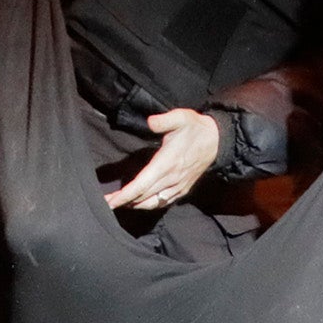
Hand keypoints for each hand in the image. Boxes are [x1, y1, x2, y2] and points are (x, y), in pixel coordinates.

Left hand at [105, 106, 220, 209]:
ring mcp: (177, 186)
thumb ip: (164, 120)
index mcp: (167, 163)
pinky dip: (149, 205)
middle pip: (143, 197)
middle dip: (123, 202)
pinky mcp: (182, 189)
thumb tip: (150, 122)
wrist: (216, 141)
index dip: (125, 195)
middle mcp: (171, 179)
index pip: (142, 185)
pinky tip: (139, 203)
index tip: (110, 202)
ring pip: (153, 203)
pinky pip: (163, 203)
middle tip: (106, 204)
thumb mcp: (181, 117)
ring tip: (119, 204)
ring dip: (135, 205)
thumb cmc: (195, 128)